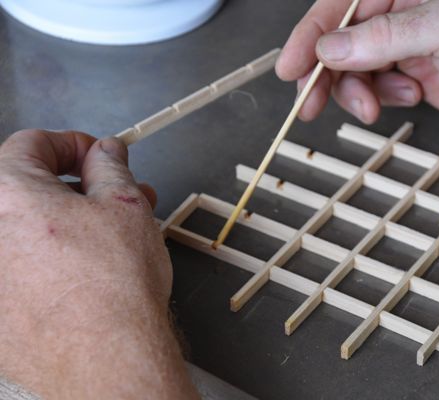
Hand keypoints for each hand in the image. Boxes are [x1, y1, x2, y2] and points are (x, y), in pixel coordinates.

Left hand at [0, 130, 198, 398]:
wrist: (107, 359)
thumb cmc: (114, 285)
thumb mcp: (126, 207)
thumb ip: (110, 168)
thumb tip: (107, 154)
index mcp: (5, 192)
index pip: (33, 143)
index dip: (76, 145)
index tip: (100, 157)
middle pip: (27, 187)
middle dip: (77, 186)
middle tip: (115, 195)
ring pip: (27, 229)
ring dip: (67, 221)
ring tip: (111, 232)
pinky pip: (20, 266)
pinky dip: (50, 256)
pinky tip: (87, 267)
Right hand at [277, 0, 438, 142]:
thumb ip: (385, 36)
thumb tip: (332, 47)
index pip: (343, 6)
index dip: (311, 37)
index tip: (290, 68)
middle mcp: (410, 13)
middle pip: (344, 40)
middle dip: (327, 74)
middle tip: (312, 105)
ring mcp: (416, 46)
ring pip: (359, 68)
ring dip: (357, 91)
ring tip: (373, 107)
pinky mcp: (424, 76)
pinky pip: (382, 87)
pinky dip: (382, 99)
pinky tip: (406, 99)